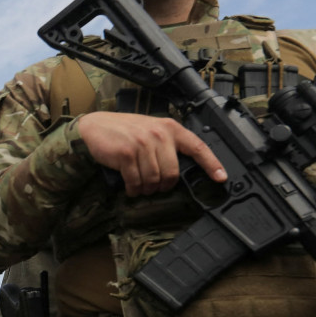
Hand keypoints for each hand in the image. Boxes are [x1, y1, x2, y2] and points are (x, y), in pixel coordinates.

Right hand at [76, 112, 225, 196]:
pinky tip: (130, 187)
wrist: (93, 127)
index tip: (221, 178)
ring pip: (154, 179)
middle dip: (163, 186)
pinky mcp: (127, 154)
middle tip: (155, 187)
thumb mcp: (150, 130)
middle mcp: (158, 134)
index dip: (212, 164)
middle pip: (172, 173)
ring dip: (146, 189)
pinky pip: (136, 181)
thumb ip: (166, 144)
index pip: (198, 147)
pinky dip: (133, 189)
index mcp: (169, 128)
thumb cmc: (123, 131)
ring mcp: (142, 143)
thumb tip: (179, 170)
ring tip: (139, 187)